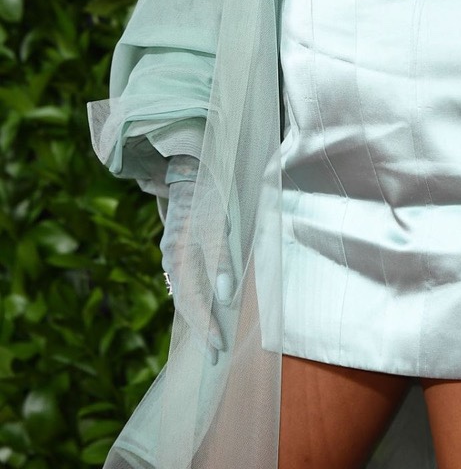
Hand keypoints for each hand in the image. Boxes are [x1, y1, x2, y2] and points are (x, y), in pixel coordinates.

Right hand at [160, 155, 233, 364]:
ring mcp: (172, 252)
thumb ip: (221, 258)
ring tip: (209, 344)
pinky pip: (183, 284)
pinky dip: (192, 303)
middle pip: (186, 301)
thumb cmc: (211, 193)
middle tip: (215, 355)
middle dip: (201, 329)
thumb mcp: (220, 220)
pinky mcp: (176, 250)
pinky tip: (202, 315)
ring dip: (196, 319)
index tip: (219, 345)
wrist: (191, 167)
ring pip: (183, 294)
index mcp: (183, 251)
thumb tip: (225, 295)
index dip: (207, 323)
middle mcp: (173, 255)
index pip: (195, 298)